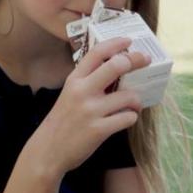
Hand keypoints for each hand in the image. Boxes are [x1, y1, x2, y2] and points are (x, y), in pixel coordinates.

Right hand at [26, 37, 150, 178]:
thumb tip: (118, 68)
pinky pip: (128, 118)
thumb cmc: (63, 120)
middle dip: (136, 60)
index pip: (97, 52)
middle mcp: (82, 91)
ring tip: (134, 104)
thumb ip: (88, 81)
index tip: (129, 41)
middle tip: (146, 60)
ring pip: (129, 96)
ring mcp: (91, 111)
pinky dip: (131, 117)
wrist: (47, 151)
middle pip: (116, 66)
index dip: (116, 43)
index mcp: (74, 80)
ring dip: (137, 100)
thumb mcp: (69, 93)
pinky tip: (126, 118)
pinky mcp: (99, 130)